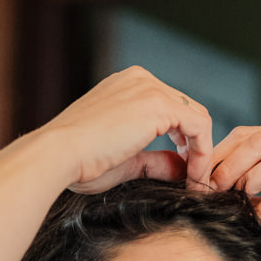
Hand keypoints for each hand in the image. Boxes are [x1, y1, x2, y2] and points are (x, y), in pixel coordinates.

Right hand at [40, 68, 215, 193]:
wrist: (58, 154)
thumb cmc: (79, 161)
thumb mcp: (125, 161)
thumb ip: (155, 160)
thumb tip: (182, 169)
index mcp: (127, 86)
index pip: (170, 108)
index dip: (182, 141)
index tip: (181, 169)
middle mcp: (140, 79)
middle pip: (187, 110)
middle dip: (195, 145)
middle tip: (193, 177)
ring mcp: (150, 88)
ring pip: (197, 118)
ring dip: (202, 152)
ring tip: (196, 180)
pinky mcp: (159, 104)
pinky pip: (199, 127)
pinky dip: (203, 153)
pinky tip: (194, 176)